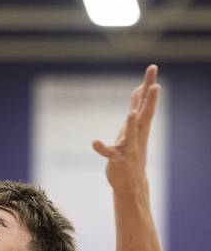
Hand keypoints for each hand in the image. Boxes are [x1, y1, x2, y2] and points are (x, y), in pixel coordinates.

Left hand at [92, 64, 160, 192]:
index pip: (145, 103)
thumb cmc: (131, 150)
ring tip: (131, 113)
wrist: (131, 182)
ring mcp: (129, 148)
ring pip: (132, 135)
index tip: (152, 67)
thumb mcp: (133, 126)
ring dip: (131, 125)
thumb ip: (136, 107)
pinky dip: (102, 148)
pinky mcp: (118, 160)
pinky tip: (94, 142)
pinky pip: (110, 154)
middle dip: (149, 101)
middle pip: (145, 115)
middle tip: (155, 85)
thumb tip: (140, 88)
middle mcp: (138, 136)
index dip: (149, 85)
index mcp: (141, 126)